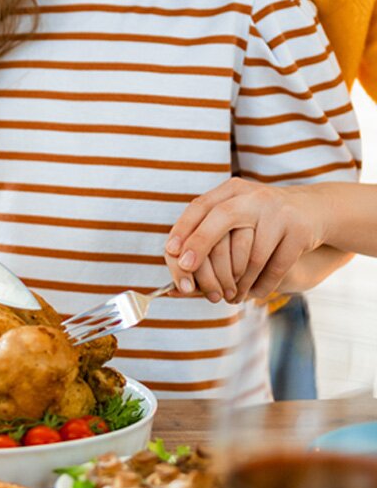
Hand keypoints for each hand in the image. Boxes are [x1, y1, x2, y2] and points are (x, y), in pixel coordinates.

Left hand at [163, 179, 322, 301]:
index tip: (171, 252)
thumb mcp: (238, 217)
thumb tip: (175, 274)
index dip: (184, 229)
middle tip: (188, 273)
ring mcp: (280, 212)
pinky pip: (275, 267)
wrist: (316, 210)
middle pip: (222, 218)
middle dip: (201, 247)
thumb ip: (208, 236)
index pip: (201, 206)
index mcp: (233, 190)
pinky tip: (254, 294)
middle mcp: (255, 197)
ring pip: (251, 255)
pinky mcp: (300, 231)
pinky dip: (262, 285)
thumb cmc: (262, 222)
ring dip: (238, 282)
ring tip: (230, 296)